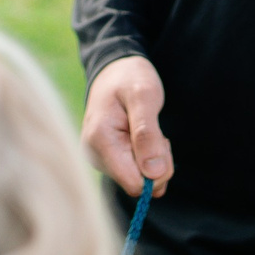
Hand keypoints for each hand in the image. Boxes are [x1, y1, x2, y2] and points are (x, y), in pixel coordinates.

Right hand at [81, 54, 172, 196]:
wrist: (115, 70)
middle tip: (154, 130)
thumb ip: (147, 133)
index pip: (134, 183)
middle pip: (138, 183)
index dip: (155, 169)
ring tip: (145, 128)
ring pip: (139, 179)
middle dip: (156, 161)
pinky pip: (136, 172)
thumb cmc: (130, 78)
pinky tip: (140, 136)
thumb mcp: (144, 96)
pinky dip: (146, 157)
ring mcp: (99, 159)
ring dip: (152, 157)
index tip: (159, 140)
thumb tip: (153, 174)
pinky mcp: (107, 160)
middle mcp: (94, 155)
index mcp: (100, 141)